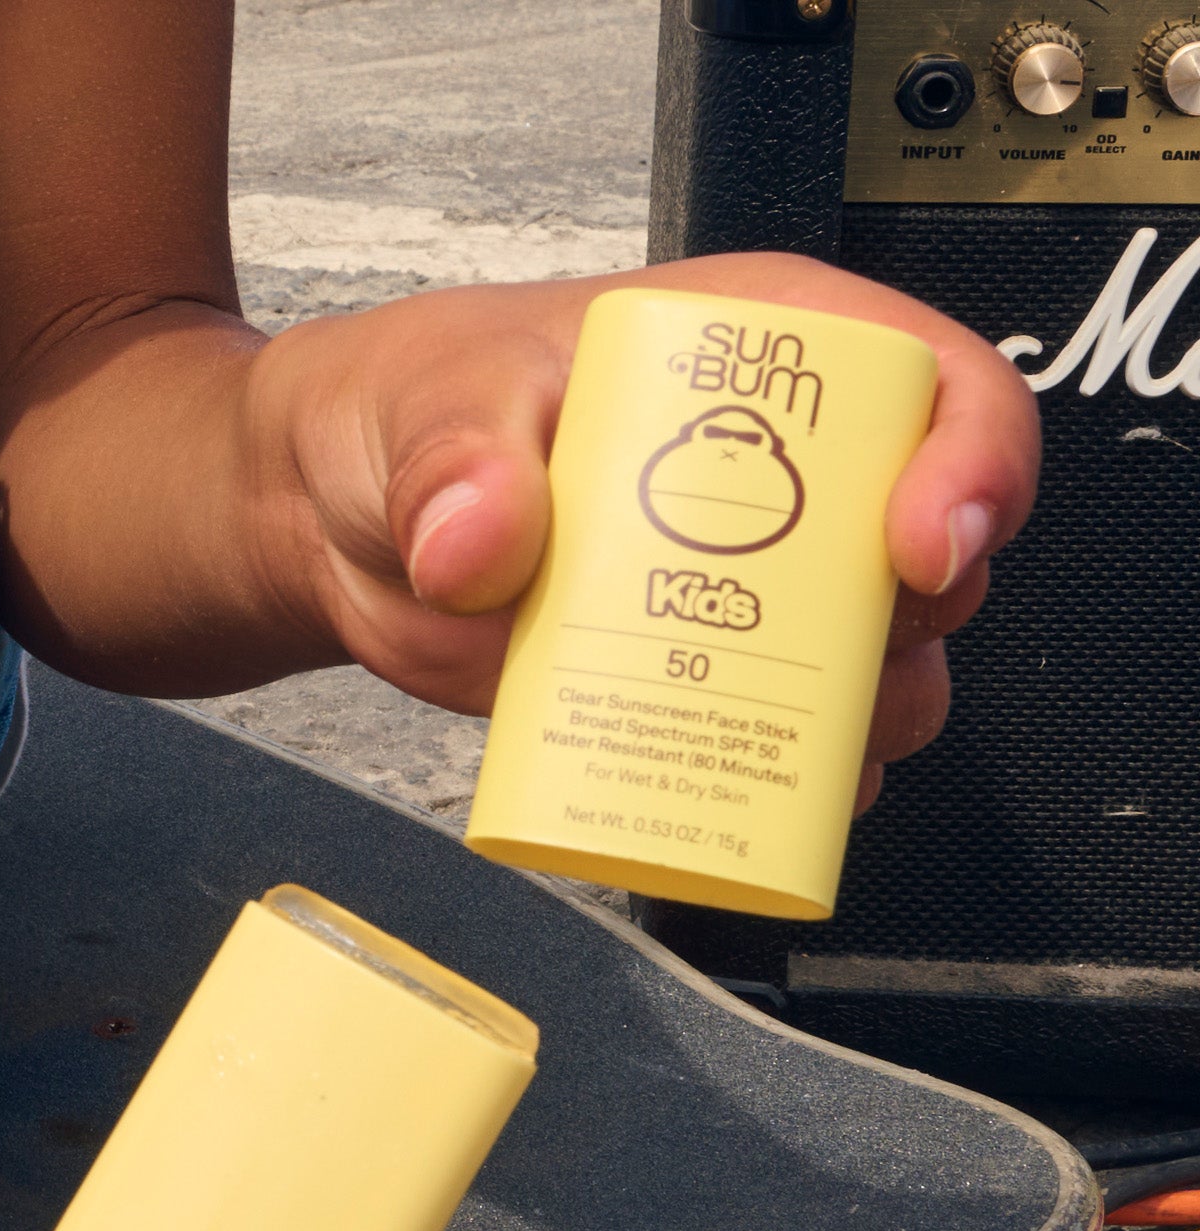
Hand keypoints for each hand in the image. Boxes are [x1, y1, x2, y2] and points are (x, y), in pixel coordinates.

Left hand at [255, 252, 1041, 809]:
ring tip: (791, 742)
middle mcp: (779, 474)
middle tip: (833, 665)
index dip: (971, 466)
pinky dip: (783, 789)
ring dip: (860, 721)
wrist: (334, 518)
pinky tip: (744, 800)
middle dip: (912, 624)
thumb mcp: (433, 403)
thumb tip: (479, 544)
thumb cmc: (405, 411)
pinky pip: (779, 746)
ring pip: (873, 667)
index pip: (937, 388)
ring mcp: (742, 587)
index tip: (919, 547)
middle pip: (927, 554)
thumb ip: (456, 463)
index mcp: (760, 354)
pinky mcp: (687, 680)